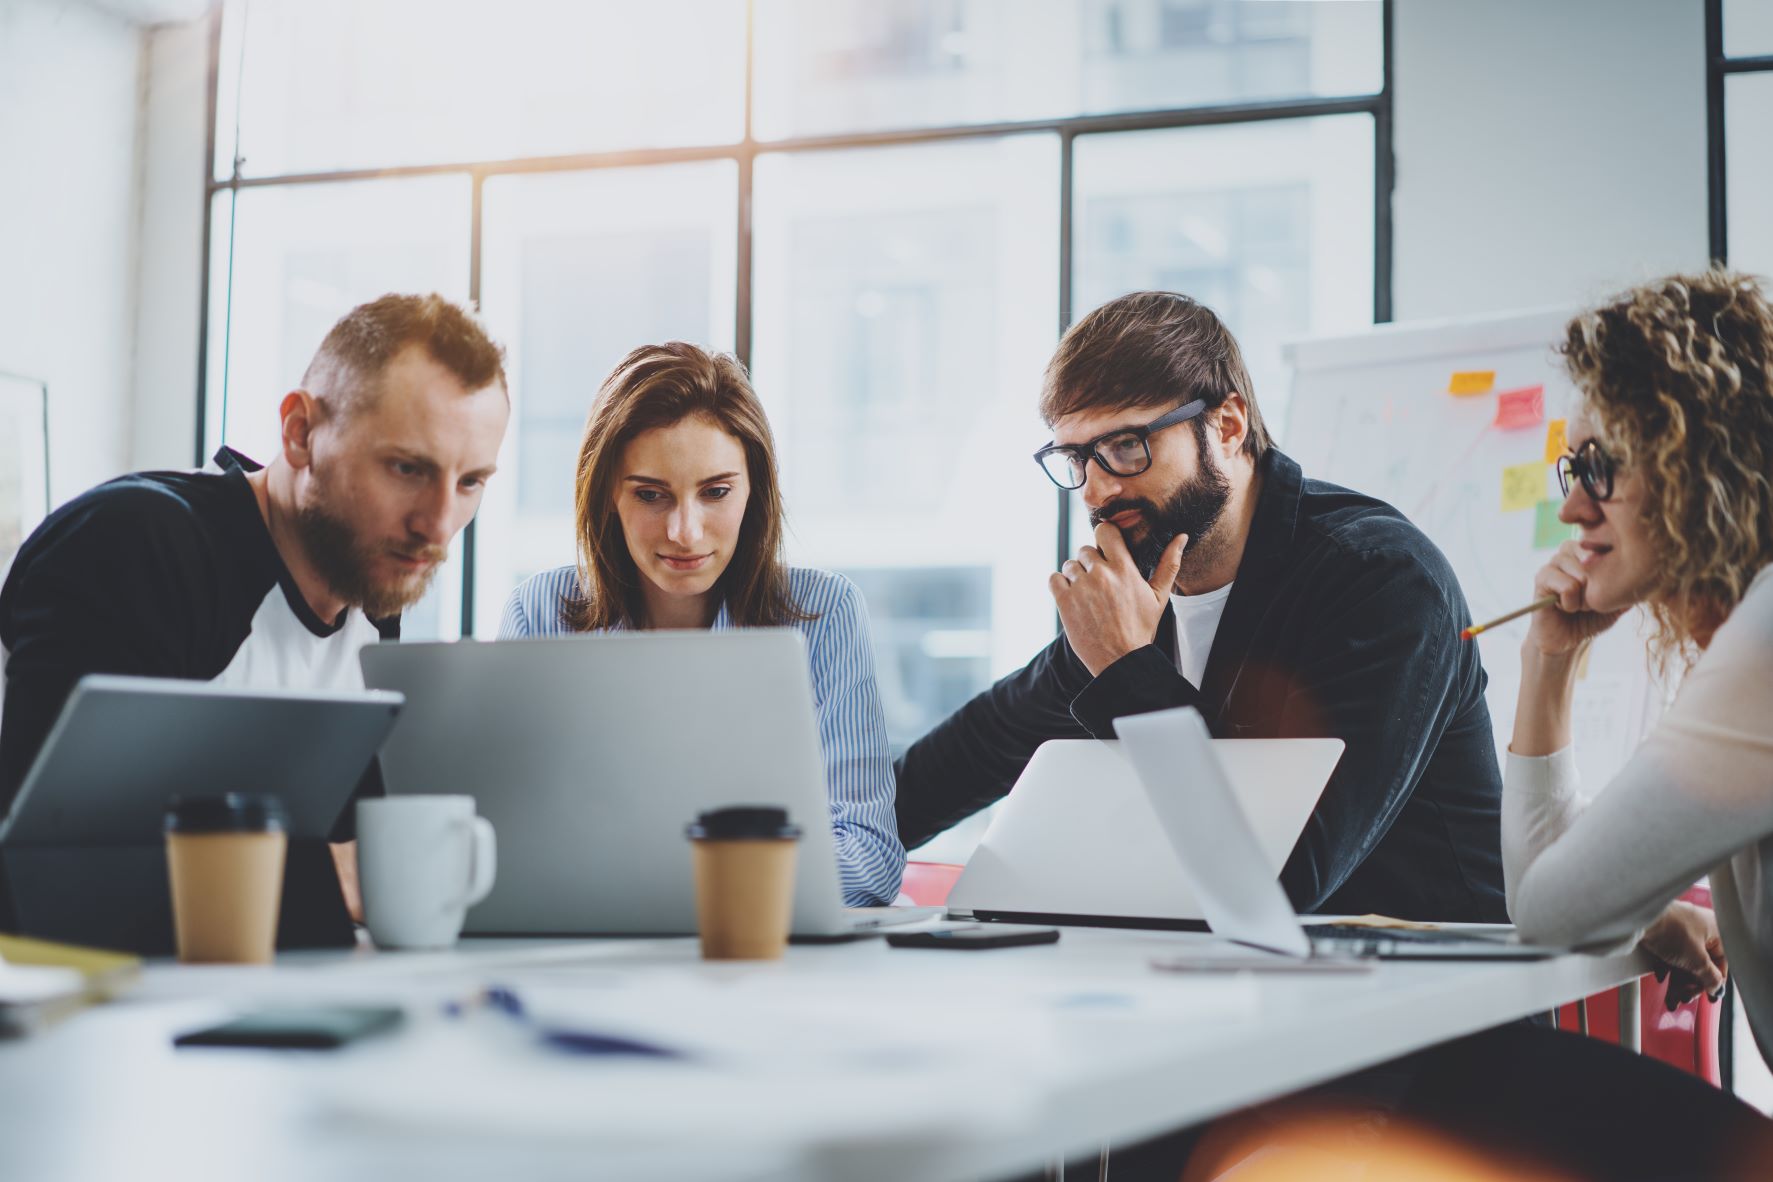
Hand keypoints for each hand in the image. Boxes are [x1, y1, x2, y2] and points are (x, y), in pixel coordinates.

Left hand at [1049, 523, 1187, 676]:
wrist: (1121, 660)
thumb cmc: (1141, 628)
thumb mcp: (1159, 597)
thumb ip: (1168, 564)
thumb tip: (1181, 537)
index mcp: (1124, 569)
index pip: (1105, 531)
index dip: (1104, 539)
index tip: (1106, 550)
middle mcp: (1101, 574)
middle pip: (1085, 550)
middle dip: (1091, 564)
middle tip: (1101, 584)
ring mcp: (1081, 587)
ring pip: (1069, 565)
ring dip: (1076, 577)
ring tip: (1089, 596)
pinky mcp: (1064, 602)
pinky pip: (1054, 579)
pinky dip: (1060, 586)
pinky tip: (1073, 598)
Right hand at [1525, 539, 1626, 656]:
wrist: (1566, 642)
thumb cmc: (1591, 620)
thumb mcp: (1617, 601)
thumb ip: (1629, 585)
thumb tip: (1651, 574)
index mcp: (1586, 553)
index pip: (1605, 545)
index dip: (1610, 568)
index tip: (1604, 590)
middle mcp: (1568, 554)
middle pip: (1593, 556)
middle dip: (1596, 584)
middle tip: (1589, 601)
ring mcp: (1553, 564)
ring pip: (1581, 571)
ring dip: (1584, 595)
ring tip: (1577, 605)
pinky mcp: (1541, 579)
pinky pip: (1568, 585)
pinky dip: (1571, 602)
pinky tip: (1564, 608)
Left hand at [1640, 900, 1727, 1008]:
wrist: (1638, 917)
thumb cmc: (1672, 932)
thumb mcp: (1697, 960)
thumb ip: (1710, 977)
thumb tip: (1717, 988)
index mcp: (1716, 930)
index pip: (1720, 961)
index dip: (1715, 981)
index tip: (1709, 997)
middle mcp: (1700, 927)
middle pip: (1701, 962)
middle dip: (1692, 984)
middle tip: (1684, 999)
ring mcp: (1680, 928)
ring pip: (1684, 960)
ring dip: (1678, 982)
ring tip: (1671, 998)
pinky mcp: (1662, 931)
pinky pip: (1670, 953)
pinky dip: (1667, 967)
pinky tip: (1661, 977)